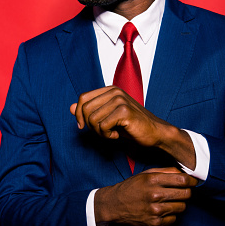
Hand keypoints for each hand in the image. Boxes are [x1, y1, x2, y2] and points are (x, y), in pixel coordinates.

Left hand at [70, 86, 196, 168]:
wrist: (154, 133)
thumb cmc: (131, 126)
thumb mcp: (107, 118)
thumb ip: (90, 111)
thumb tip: (70, 107)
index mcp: (110, 90)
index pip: (83, 98)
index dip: (78, 114)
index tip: (82, 126)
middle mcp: (114, 91)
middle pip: (85, 109)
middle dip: (90, 125)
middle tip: (102, 132)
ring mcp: (120, 100)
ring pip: (93, 119)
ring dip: (99, 132)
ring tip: (111, 133)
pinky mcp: (125, 111)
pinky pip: (103, 126)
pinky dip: (107, 135)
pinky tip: (117, 135)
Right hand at [94, 167, 197, 225]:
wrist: (114, 205)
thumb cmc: (132, 187)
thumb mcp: (146, 174)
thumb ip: (166, 171)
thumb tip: (186, 173)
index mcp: (153, 180)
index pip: (183, 180)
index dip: (191, 181)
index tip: (193, 182)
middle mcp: (154, 195)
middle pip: (186, 194)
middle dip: (187, 192)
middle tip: (182, 191)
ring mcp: (155, 211)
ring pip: (182, 207)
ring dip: (179, 203)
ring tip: (169, 201)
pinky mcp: (154, 224)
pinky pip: (174, 219)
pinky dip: (171, 215)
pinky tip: (162, 210)